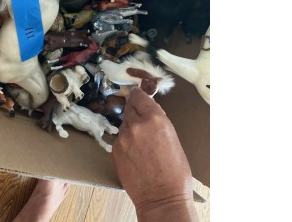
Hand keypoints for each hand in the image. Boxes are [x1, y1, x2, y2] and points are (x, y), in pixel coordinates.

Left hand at [112, 87, 195, 219]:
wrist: (161, 197)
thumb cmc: (175, 172)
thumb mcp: (172, 138)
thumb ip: (158, 122)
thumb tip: (150, 112)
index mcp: (155, 119)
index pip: (139, 96)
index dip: (138, 94)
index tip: (137, 93)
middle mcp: (136, 125)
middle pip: (129, 107)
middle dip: (134, 110)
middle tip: (140, 116)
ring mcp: (123, 138)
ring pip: (124, 124)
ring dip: (130, 128)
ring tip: (141, 142)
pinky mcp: (115, 150)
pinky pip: (120, 139)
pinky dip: (125, 142)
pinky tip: (135, 153)